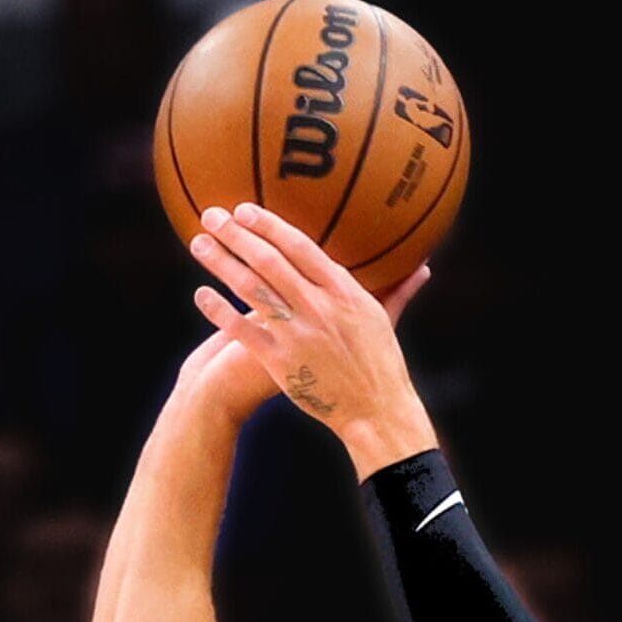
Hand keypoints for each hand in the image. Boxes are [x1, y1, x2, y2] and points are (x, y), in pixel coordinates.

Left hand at [180, 203, 439, 470]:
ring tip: (198, 243)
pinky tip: (200, 294)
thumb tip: (422, 266)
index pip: (300, 247)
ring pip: (252, 290)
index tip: (245, 210)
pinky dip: (221, 311)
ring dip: (222, 263)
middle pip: (270, 261)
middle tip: (210, 215)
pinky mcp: (281, 362)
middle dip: (237, 235)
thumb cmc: (381, 366)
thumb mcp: (388, 322)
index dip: (270, 226)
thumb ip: (398, 289)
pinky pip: (244, 332)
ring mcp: (298, 334)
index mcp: (344, 291)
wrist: (375, 411)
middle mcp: (318, 307)